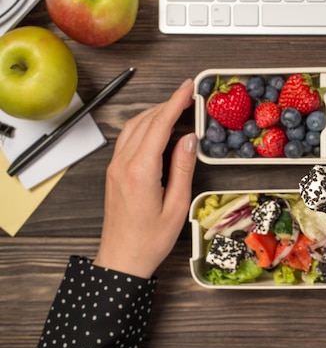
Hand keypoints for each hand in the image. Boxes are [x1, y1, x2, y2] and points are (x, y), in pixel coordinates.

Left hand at [94, 79, 196, 278]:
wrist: (122, 259)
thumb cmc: (150, 239)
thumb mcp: (177, 205)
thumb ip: (183, 168)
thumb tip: (189, 139)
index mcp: (141, 170)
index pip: (160, 125)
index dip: (175, 102)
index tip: (188, 88)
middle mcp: (123, 163)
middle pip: (146, 121)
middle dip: (168, 104)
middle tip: (188, 96)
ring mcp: (115, 167)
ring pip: (134, 126)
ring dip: (155, 113)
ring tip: (177, 109)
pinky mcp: (114, 172)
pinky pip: (127, 138)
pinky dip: (145, 126)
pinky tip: (158, 129)